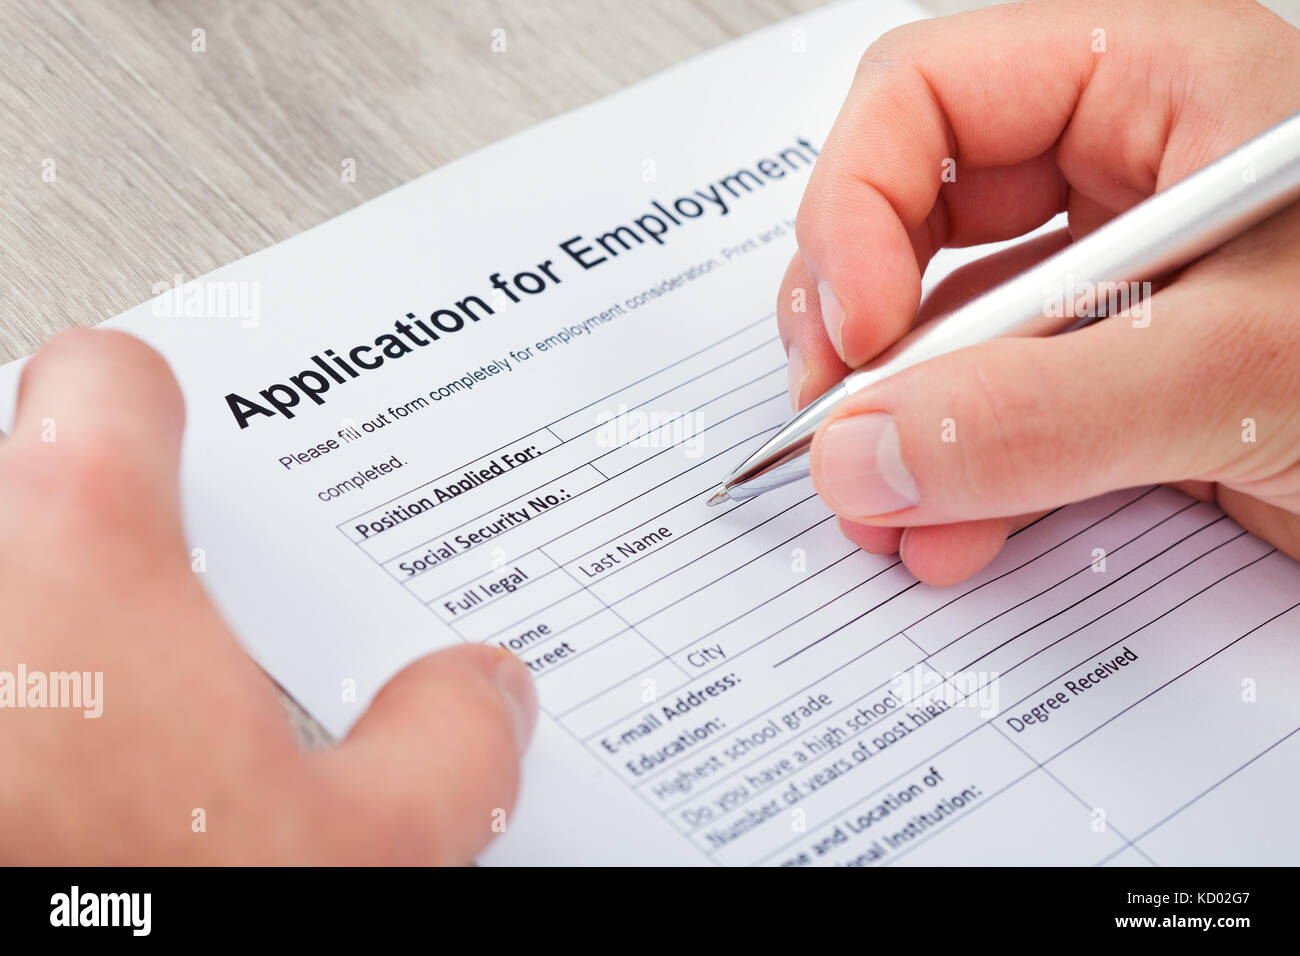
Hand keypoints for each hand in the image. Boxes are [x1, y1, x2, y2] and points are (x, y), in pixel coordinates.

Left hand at [0, 330, 536, 862]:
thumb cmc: (116, 909)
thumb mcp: (343, 857)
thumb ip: (442, 752)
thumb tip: (483, 702)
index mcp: (77, 553)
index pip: (108, 386)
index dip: (156, 413)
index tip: (180, 454)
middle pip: (17, 486)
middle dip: (88, 552)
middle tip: (150, 640)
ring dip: (29, 644)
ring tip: (86, 733)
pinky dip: (12, 707)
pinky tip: (42, 788)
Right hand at [779, 0, 1299, 585]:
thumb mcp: (1246, 367)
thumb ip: (1042, 413)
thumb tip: (865, 452)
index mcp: (1150, 86)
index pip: (926, 96)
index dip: (856, 208)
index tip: (860, 333)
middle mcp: (1113, 174)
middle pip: (902, 214)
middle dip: (852, 330)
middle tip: (842, 424)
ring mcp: (1105, 287)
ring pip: (931, 330)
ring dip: (892, 422)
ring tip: (886, 506)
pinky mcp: (1109, 383)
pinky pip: (986, 413)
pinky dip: (950, 476)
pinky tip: (951, 531)